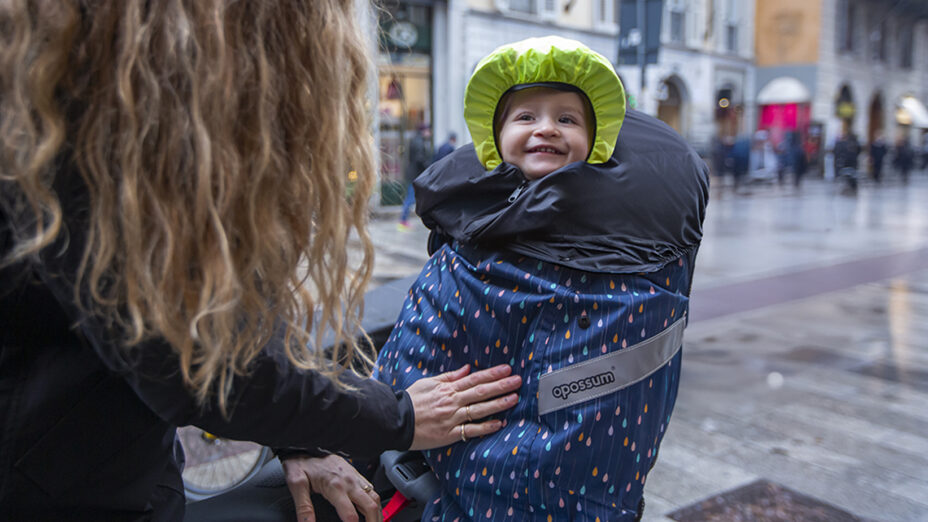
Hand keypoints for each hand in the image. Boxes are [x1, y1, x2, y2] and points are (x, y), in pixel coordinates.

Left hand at [282, 454, 380, 521]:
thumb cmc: (301, 462)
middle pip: (371, 506)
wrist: (307, 443)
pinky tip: (372, 511)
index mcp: (335, 486)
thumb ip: (303, 507)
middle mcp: (349, 482)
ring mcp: (355, 477)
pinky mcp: (356, 474)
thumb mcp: (296, 483)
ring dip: (378, 514)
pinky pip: (371, 490)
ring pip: (375, 497)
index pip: (351, 515)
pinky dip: (375, 503)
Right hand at [406, 364, 520, 449]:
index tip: (506, 369)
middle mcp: (452, 402)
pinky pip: (471, 430)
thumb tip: (467, 369)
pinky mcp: (449, 434)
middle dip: (501, 386)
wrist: (395, 421)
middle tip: (517, 381)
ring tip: (514, 398)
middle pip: (480, 392)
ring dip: (498, 404)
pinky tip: (499, 423)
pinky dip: (486, 427)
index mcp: (447, 389)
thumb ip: (449, 377)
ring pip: (479, 410)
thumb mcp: (428, 383)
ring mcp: (452, 418)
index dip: (492, 374)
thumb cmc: (411, 401)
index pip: (474, 379)